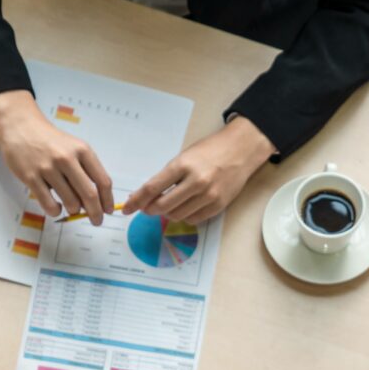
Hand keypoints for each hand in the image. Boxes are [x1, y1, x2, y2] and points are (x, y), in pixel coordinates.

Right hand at [0, 89, 114, 224]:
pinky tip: (56, 207)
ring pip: (70, 202)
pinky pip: (48, 204)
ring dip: (74, 210)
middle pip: (89, 195)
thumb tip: (96, 200)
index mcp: (82, 150)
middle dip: (96, 213)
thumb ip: (85, 169)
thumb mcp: (73, 147)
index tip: (108, 210)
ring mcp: (48, 168)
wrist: (20, 126)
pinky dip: (55, 211)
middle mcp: (67, 158)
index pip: (103, 181)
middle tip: (96, 220)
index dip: (108, 200)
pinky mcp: (31, 177)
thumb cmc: (50, 140)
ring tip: (71, 208)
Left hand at [122, 117, 274, 223]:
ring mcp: (208, 196)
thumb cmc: (211, 150)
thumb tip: (147, 196)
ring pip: (176, 216)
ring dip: (168, 213)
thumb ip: (167, 176)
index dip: (136, 201)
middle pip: (162, 206)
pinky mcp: (218, 206)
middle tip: (147, 207)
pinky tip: (185, 206)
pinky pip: (193, 219)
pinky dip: (184, 216)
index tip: (127, 208)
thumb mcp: (184, 156)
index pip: (152, 188)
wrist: (241, 150)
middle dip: (150, 209)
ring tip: (169, 203)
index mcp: (183, 165)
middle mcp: (196, 182)